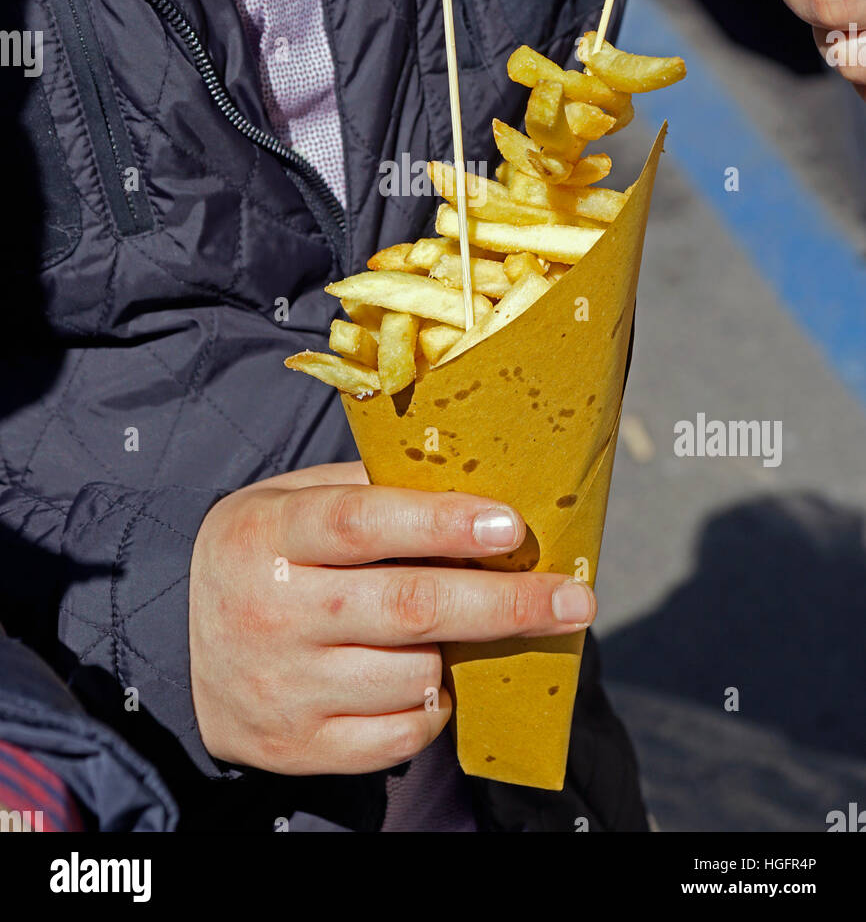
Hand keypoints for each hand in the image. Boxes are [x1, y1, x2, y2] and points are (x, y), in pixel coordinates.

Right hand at [189, 461, 596, 774]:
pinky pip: (400, 736)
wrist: (178, 647)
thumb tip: (482, 485)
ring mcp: (283, 687)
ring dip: (461, 655)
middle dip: (504, 603)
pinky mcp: (296, 747)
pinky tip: (427, 677)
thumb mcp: (292, 501)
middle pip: (409, 609)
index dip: (442, 523)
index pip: (364, 523)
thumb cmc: (266, 555)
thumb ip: (371, 492)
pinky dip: (434, 707)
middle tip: (575, 599)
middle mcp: (272, 611)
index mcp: (269, 534)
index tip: (512, 525)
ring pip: (414, 676)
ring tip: (470, 630)